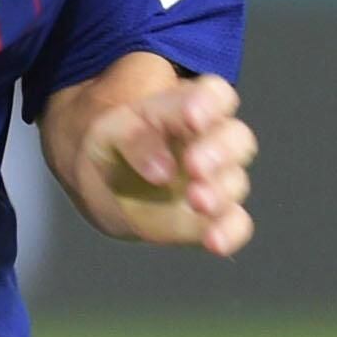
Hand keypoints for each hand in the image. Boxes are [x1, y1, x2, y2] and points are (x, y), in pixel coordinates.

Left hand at [59, 66, 257, 253]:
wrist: (100, 184)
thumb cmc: (111, 145)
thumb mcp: (108, 131)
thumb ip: (134, 139)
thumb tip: (164, 171)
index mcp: (187, 108)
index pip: (215, 96)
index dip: (211, 103)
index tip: (192, 118)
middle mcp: (210, 142)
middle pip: (236, 138)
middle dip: (219, 151)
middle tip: (194, 166)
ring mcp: (213, 181)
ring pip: (235, 181)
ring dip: (219, 192)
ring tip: (197, 201)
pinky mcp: (210, 218)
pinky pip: (234, 224)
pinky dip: (229, 232)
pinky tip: (213, 240)